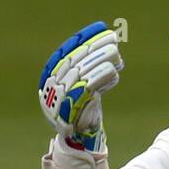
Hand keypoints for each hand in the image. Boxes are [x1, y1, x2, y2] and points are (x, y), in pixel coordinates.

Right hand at [38, 21, 122, 152]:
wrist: (76, 139)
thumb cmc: (82, 109)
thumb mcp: (84, 84)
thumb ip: (90, 68)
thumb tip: (110, 44)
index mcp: (51, 75)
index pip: (68, 50)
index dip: (85, 38)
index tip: (101, 28)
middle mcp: (52, 85)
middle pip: (76, 60)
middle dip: (96, 47)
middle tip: (113, 38)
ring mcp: (59, 98)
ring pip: (82, 72)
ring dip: (101, 61)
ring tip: (117, 55)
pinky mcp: (70, 110)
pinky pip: (88, 89)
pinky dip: (102, 78)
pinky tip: (114, 72)